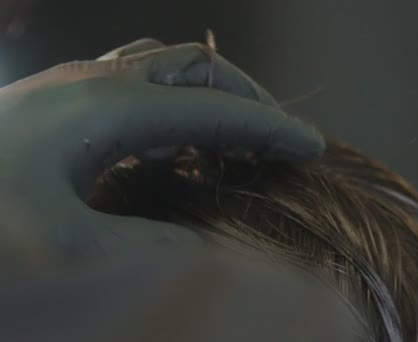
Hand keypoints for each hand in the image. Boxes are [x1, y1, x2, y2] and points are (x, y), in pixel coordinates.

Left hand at [0, 38, 324, 272]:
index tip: (312, 148)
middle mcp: (93, 83)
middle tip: (279, 138)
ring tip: (236, 137)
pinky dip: (175, 108)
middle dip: (248, 97)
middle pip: (195, 66)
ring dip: (212, 96)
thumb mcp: (68, 255)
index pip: (214, 108)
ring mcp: (71, 89)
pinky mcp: (57, 107)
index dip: (270, 127)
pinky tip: (173, 145)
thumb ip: (151, 248)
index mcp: (105, 108)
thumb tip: (201, 246)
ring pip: (165, 69)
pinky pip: (137, 87)